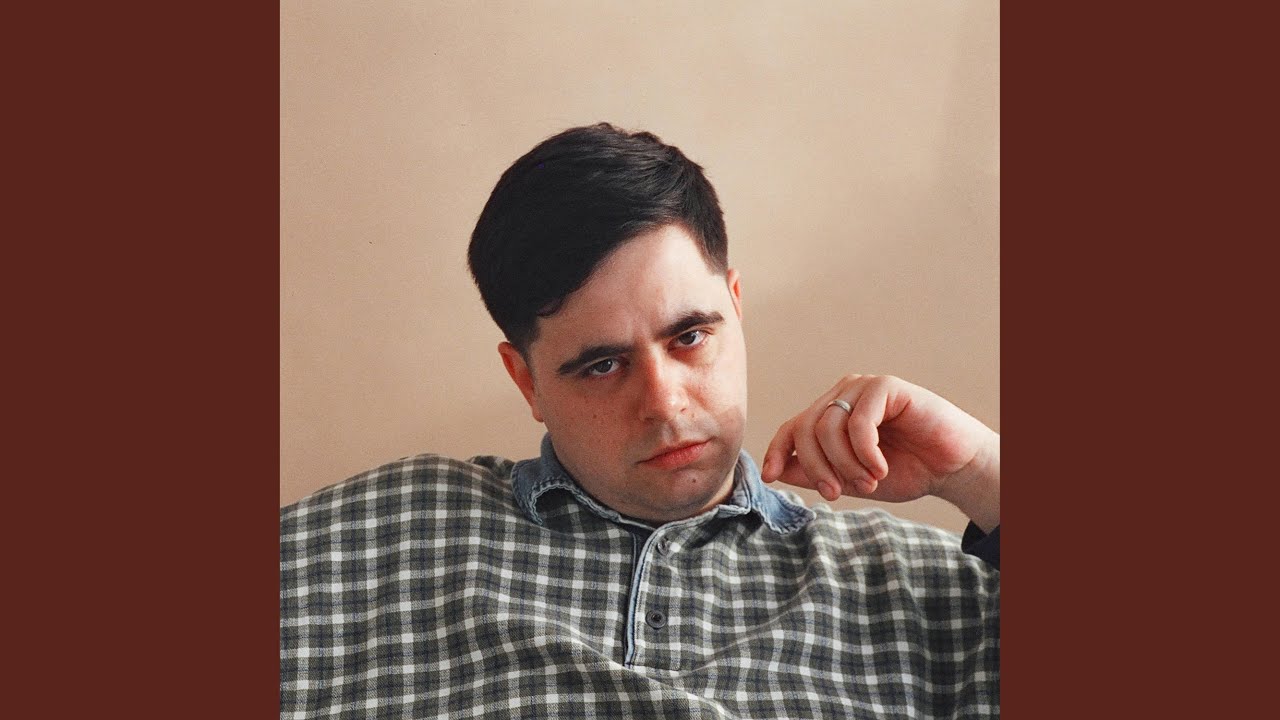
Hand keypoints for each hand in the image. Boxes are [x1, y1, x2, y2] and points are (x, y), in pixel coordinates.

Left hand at [761, 374, 999, 530]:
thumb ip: (816, 472)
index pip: (792, 427)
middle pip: (805, 429)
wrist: (952, 468)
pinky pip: (858, 422)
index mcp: (831, 414)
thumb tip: (777, 471)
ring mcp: (863, 388)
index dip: (778, 451)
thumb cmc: (905, 471)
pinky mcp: (886, 386)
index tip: (771, 478)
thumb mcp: (851, 479)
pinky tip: (881, 467)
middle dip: (818, 468)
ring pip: (828, 427)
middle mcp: (843, 395)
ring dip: (846, 464)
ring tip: (870, 481)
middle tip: (837, 493)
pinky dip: (865, 452)